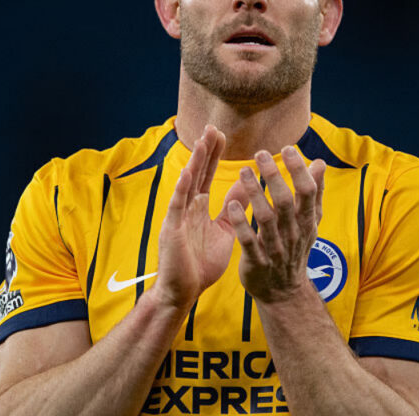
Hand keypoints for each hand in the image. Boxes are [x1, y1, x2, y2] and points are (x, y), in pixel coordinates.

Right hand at [151, 125, 247, 310]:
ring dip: (195, 162)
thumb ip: (233, 208)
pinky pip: (177, 205)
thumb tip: (247, 187)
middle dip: (205, 150)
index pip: (207, 174)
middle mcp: (187, 207)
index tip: (221, 133)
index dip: (213, 155)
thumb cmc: (202, 264)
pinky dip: (182, 188)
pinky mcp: (171, 229)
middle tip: (211, 126)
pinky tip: (188, 172)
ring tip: (202, 141)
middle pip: (197, 172)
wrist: (184, 292)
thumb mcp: (225, 231)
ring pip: (187, 183)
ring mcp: (178, 216)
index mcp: (199, 207)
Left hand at [227, 146, 325, 302]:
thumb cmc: (296, 249)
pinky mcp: (257, 261)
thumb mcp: (310, 223)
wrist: (284, 292)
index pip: (307, 191)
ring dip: (254, 193)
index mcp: (306, 221)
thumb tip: (320, 163)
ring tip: (243, 171)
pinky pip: (248, 240)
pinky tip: (231, 205)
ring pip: (266, 218)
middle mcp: (293, 233)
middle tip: (261, 153)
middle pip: (285, 201)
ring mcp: (275, 249)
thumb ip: (314, 193)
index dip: (298, 170)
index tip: (287, 148)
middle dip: (274, 176)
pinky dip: (241, 223)